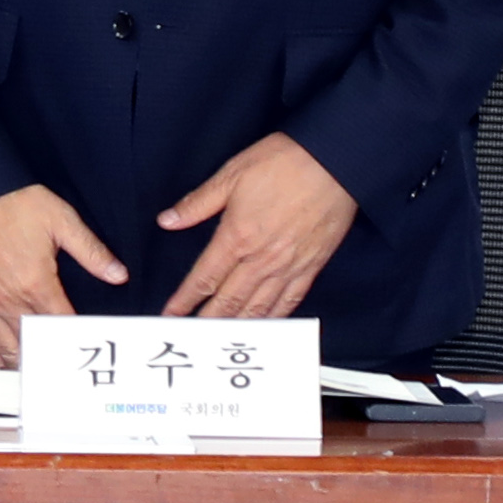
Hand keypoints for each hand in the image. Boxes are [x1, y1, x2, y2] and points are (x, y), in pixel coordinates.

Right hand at [0, 183, 126, 370]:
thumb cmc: (13, 202)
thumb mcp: (61, 220)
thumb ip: (91, 252)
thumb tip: (119, 274)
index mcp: (36, 284)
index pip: (61, 325)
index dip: (75, 338)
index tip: (86, 348)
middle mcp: (9, 299)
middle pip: (32, 344)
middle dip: (49, 359)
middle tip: (64, 372)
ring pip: (4, 347)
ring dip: (21, 363)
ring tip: (37, 375)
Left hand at [154, 133, 356, 319]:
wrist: (335, 161)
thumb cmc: (284, 163)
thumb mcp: (231, 174)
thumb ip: (198, 203)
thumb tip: (168, 220)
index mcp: (236, 236)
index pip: (204, 278)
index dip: (185, 299)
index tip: (171, 314)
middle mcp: (261, 258)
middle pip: (228, 301)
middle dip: (206, 322)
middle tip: (190, 338)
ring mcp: (288, 266)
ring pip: (258, 308)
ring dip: (237, 327)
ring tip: (220, 341)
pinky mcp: (311, 267)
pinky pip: (290, 302)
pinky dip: (274, 319)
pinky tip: (264, 326)